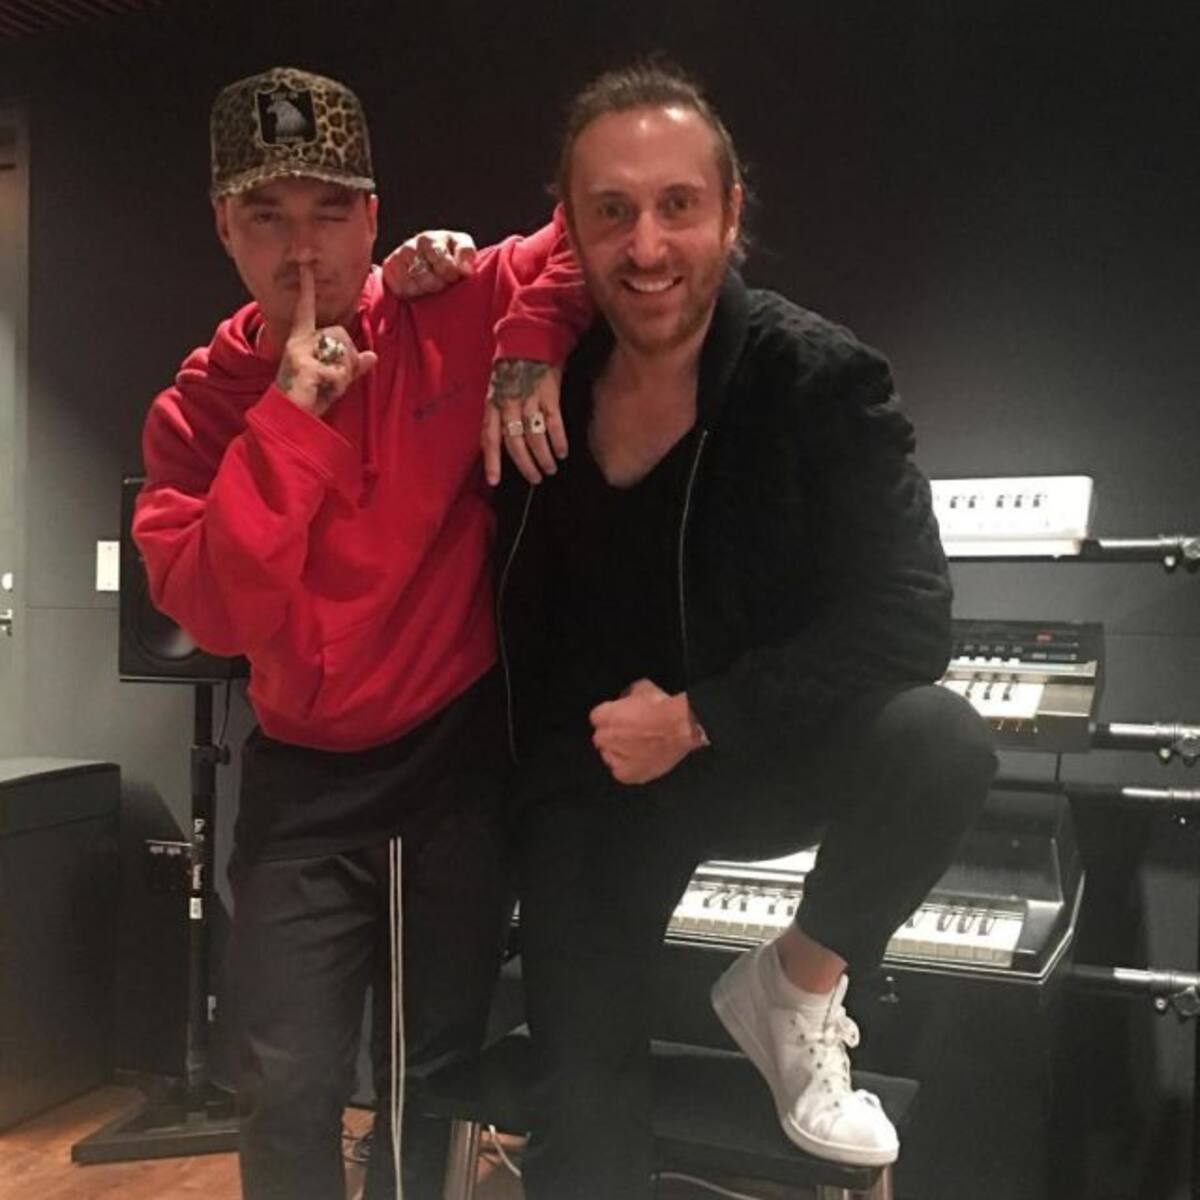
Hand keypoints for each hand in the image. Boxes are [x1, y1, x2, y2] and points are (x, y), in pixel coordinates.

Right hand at [276, 264, 377, 416]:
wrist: (290, 417)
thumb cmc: (310, 397)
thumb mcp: (334, 379)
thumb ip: (352, 366)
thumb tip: (373, 355)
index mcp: (301, 340)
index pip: (305, 310)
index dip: (307, 288)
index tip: (306, 265)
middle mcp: (298, 341)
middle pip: (340, 334)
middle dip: (348, 358)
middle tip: (335, 379)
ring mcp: (299, 352)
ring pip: (342, 350)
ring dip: (344, 372)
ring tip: (327, 386)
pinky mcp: (304, 365)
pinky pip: (338, 371)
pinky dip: (338, 385)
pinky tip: (323, 392)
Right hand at [382, 230, 476, 297]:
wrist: (428, 257)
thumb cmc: (449, 253)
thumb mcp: (462, 247)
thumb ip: (466, 253)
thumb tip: (465, 269)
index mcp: (430, 239)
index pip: (442, 264)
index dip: (450, 275)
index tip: (453, 277)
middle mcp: (410, 245)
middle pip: (425, 278)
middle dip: (437, 285)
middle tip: (441, 283)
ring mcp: (397, 257)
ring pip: (411, 285)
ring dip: (423, 291)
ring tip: (429, 286)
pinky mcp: (389, 269)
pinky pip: (399, 289)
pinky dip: (410, 293)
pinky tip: (417, 287)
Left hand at [482, 359, 566, 485]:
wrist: (530, 337)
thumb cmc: (513, 364)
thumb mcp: (497, 387)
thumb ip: (499, 412)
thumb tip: (503, 438)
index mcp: (493, 404)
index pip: (490, 438)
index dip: (492, 461)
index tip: (494, 481)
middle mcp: (509, 405)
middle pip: (515, 444)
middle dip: (526, 465)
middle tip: (535, 478)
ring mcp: (529, 400)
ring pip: (535, 438)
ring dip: (543, 458)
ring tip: (550, 469)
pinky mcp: (549, 394)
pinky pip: (553, 424)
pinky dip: (558, 441)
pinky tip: (562, 452)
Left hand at [589, 679, 705, 784]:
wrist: (682, 726)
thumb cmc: (663, 707)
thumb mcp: (640, 687)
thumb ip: (626, 696)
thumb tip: (625, 700)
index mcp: (603, 717)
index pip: (597, 719)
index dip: (612, 718)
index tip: (622, 719)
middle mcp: (605, 738)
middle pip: (603, 738)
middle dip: (614, 736)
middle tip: (633, 733)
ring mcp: (615, 758)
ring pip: (611, 756)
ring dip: (621, 752)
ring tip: (641, 748)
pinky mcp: (627, 775)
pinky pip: (622, 772)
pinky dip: (631, 767)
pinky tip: (643, 759)